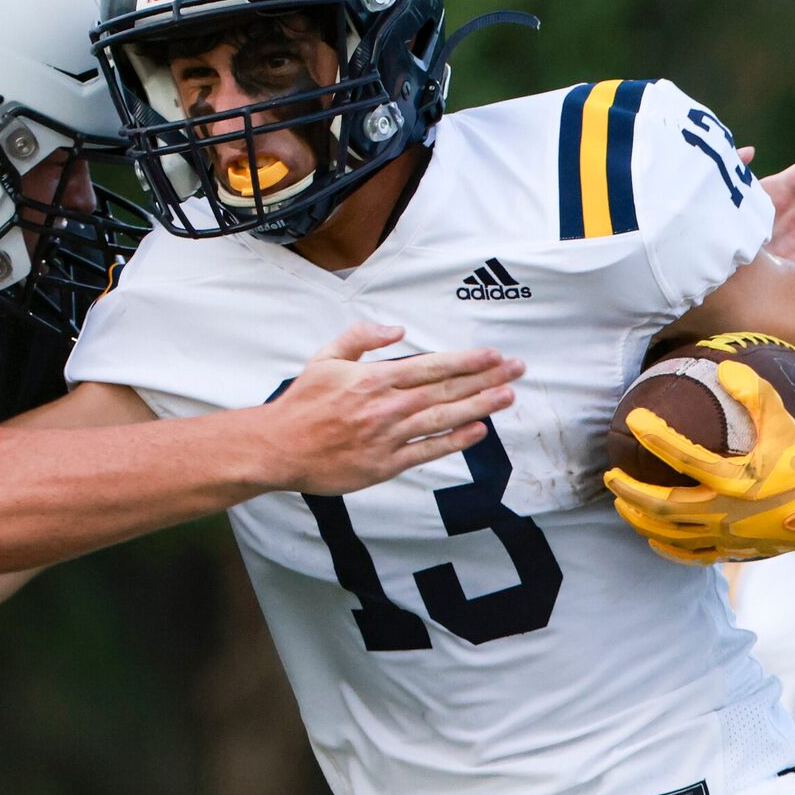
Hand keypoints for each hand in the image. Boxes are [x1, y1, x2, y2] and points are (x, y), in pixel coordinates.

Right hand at [266, 323, 523, 493]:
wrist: (278, 448)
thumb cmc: (302, 403)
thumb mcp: (326, 359)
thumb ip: (361, 338)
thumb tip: (397, 329)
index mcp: (374, 378)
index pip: (431, 366)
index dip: (466, 361)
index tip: (493, 355)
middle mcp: (387, 406)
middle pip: (446, 390)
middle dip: (486, 378)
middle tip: (517, 370)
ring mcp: (388, 437)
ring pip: (443, 418)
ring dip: (480, 406)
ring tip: (508, 396)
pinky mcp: (385, 464)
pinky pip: (428, 451)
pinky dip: (454, 441)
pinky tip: (478, 431)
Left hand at [606, 358, 794, 562]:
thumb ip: (758, 395)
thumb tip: (723, 367)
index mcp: (744, 481)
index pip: (685, 458)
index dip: (656, 437)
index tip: (634, 420)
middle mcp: (737, 517)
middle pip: (667, 508)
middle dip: (632, 492)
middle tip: (609, 475)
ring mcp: (741, 539)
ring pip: (679, 538)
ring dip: (645, 523)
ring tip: (623, 507)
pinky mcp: (751, 552)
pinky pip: (703, 556)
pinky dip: (675, 549)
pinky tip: (660, 540)